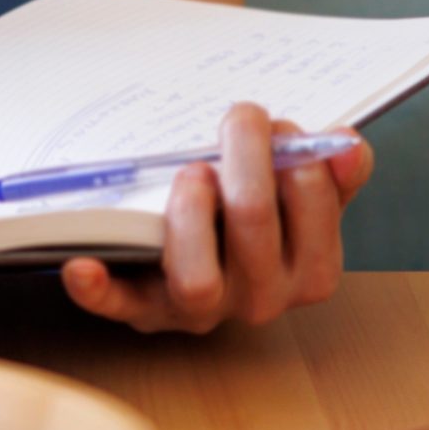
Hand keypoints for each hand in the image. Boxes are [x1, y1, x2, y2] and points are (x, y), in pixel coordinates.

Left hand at [60, 102, 372, 333]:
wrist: (202, 253)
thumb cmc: (254, 215)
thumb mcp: (300, 195)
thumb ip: (332, 171)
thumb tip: (349, 145)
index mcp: (309, 270)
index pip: (313, 209)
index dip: (297, 159)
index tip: (280, 127)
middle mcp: (260, 299)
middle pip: (254, 225)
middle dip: (246, 159)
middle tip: (239, 120)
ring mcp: (200, 309)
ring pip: (198, 280)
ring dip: (190, 213)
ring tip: (190, 172)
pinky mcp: (144, 309)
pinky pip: (119, 304)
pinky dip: (98, 288)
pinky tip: (79, 265)